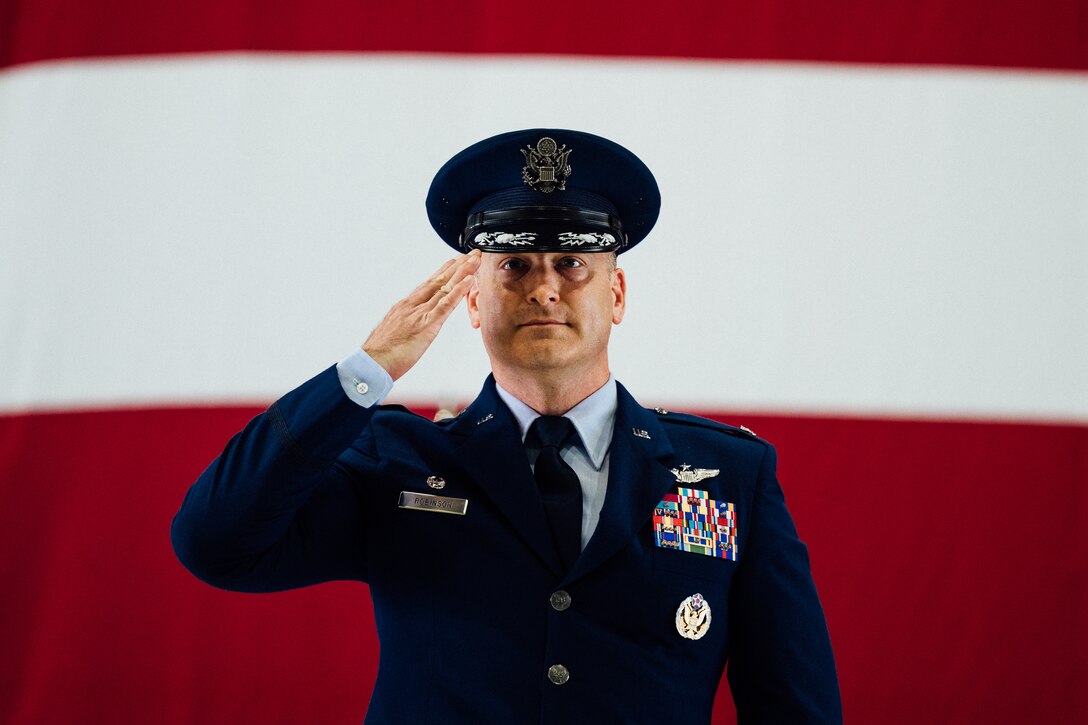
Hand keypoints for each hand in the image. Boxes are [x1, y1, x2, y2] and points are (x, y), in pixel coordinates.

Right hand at [362, 249, 481, 380]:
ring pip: (445, 287)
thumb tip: (409, 324)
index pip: (428, 284)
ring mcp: (419, 313)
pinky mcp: (426, 325)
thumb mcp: (394, 333)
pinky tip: (469, 280)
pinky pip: (446, 304)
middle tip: (471, 253)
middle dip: (456, 266)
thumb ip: (404, 324)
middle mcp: (412, 304)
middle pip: (438, 280)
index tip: (454, 261)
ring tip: (475, 259)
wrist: (371, 363)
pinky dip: (459, 291)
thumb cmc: (380, 354)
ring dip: (462, 272)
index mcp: (405, 306)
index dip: (443, 272)